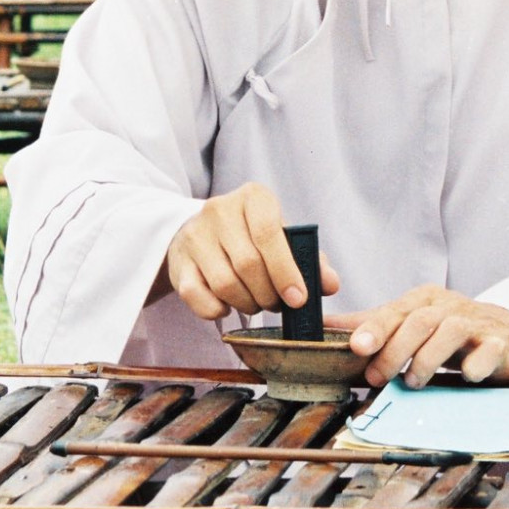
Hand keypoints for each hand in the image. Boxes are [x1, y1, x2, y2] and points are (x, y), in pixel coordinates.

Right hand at [161, 182, 337, 320]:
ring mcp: (195, 235)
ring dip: (247, 304)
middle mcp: (219, 210)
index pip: (269, 233)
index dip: (286, 271)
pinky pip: (198, 297)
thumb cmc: (251, 236)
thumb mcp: (282, 237)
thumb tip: (330, 285)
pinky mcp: (178, 262)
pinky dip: (217, 310)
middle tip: (277, 304)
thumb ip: (309, 259)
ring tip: (256, 303)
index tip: (298, 299)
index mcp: (253, 197)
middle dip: (268, 294)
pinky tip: (227, 306)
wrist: (200, 232)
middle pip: (248, 264)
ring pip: (225, 283)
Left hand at [331, 286, 508, 388]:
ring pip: (451, 331)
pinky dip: (478, 363)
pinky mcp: (501, 345)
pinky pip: (491, 350)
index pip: (395, 311)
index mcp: (424, 301)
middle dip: (394, 350)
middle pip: (419, 321)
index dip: (375, 328)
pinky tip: (467, 375)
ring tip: (413, 382)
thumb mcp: (408, 323)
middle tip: (376, 377)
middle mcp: (449, 308)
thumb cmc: (447, 331)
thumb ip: (369, 324)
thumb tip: (323, 325)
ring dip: (427, 359)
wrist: (507, 333)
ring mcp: (476, 325)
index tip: (356, 346)